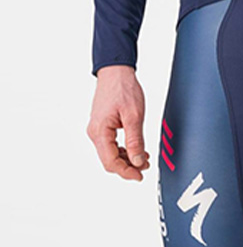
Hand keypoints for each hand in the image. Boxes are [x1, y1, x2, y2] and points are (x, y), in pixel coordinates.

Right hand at [87, 65, 150, 180]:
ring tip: (143, 158)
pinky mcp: (102, 125)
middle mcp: (95, 132)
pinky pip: (111, 143)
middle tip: (144, 167)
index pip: (111, 162)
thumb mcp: (134, 115)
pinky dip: (123, 149)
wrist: (116, 71)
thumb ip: (136, 141)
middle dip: (127, 166)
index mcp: (100, 132)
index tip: (140, 175)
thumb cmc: (123, 88)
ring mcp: (98, 129)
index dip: (126, 172)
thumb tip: (137, 162)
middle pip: (109, 160)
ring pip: (111, 153)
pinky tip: (135, 149)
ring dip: (127, 158)